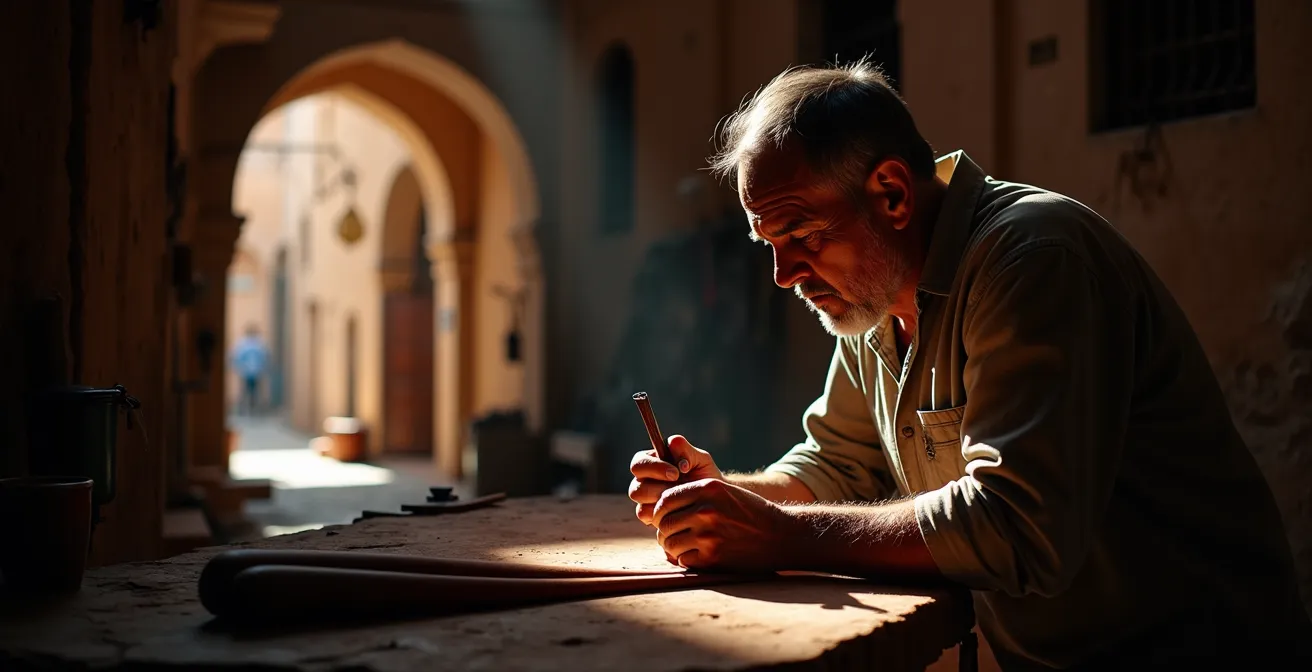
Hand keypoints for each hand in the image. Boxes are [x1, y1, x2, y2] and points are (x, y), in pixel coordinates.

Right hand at [628, 435, 723, 525]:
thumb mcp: (700, 459)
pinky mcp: (650, 516)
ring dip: (661, 502)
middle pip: (635, 488)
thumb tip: (674, 451)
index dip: (654, 467)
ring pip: (641, 506)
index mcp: (651, 463)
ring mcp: (645, 501)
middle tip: (680, 490)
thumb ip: (685, 450)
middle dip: (659, 489)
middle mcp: (643, 482)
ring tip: (682, 500)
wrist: (714, 499)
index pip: (638, 463)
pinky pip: (647, 517)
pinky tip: (680, 510)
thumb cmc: (705, 475)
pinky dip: (663, 514)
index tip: (676, 472)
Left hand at [652, 478, 795, 571]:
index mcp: (707, 488)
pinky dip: (686, 560)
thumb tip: (658, 511)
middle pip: (663, 523)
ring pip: (669, 543)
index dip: (661, 511)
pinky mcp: (712, 557)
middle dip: (665, 531)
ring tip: (684, 547)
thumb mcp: (724, 493)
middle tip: (674, 535)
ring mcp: (707, 534)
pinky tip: (698, 557)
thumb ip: (693, 496)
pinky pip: (682, 560)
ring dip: (673, 547)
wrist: (782, 535)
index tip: (666, 518)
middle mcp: (705, 509)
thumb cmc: (751, 513)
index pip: (665, 500)